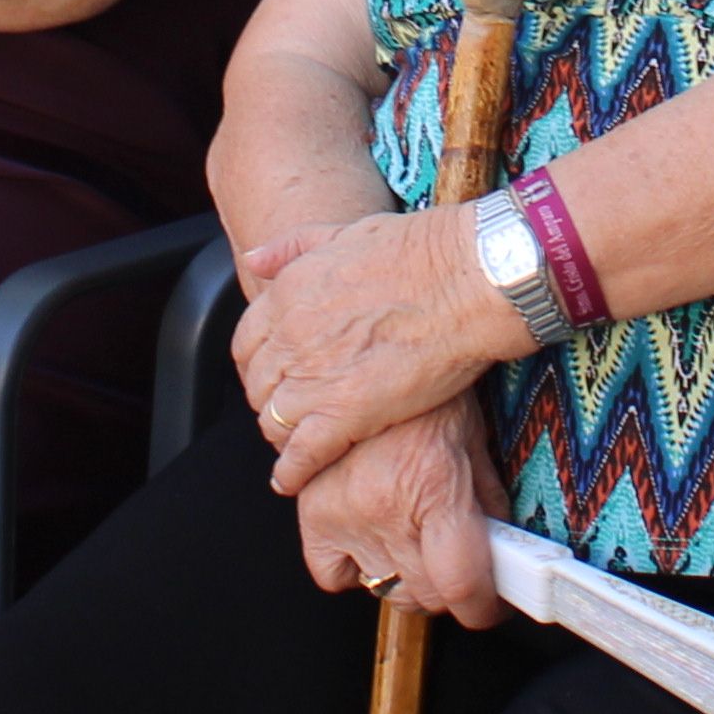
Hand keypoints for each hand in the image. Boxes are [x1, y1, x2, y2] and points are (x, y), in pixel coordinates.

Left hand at [237, 201, 514, 487]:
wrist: (465, 279)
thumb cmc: (419, 251)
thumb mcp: (344, 232)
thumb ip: (292, 247)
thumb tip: (253, 259)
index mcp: (288, 294)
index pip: (247, 345)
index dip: (258, 366)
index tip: (274, 376)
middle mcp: (291, 337)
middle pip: (259, 386)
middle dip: (270, 402)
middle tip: (289, 414)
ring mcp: (314, 377)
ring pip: (274, 421)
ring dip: (282, 436)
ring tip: (296, 446)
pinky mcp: (345, 413)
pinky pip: (302, 454)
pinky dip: (292, 472)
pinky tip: (293, 481)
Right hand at [289, 403, 504, 625]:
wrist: (373, 349)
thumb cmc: (426, 392)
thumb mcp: (472, 444)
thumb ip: (488, 506)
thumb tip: (506, 556)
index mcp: (435, 488)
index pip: (460, 584)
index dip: (482, 608)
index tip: (488, 606)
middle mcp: (387, 508)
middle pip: (425, 595)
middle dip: (448, 588)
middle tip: (455, 564)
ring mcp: (344, 514)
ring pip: (385, 589)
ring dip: (406, 578)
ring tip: (415, 541)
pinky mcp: (312, 512)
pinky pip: (332, 575)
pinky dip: (352, 569)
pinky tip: (371, 540)